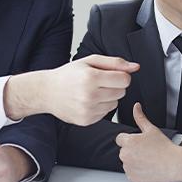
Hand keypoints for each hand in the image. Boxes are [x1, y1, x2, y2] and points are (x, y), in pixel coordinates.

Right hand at [4, 55, 138, 125]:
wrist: (46, 92)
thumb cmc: (68, 75)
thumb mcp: (89, 61)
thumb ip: (114, 62)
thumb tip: (135, 67)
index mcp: (91, 77)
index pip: (125, 80)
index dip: (120, 76)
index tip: (110, 75)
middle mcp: (90, 95)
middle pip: (122, 92)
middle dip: (114, 86)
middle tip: (99, 83)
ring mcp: (88, 110)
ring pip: (115, 104)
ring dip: (108, 98)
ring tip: (92, 92)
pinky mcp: (86, 120)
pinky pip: (106, 114)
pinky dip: (100, 107)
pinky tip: (87, 102)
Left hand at [115, 103, 181, 181]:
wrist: (176, 165)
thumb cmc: (165, 148)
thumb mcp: (152, 130)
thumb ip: (140, 118)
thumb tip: (136, 106)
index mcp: (128, 142)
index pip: (120, 139)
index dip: (130, 140)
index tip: (140, 143)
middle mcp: (125, 155)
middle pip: (123, 150)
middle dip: (132, 150)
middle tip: (147, 151)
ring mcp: (128, 167)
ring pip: (127, 162)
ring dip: (134, 161)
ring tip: (149, 160)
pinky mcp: (132, 178)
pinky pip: (131, 173)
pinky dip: (137, 171)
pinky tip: (148, 168)